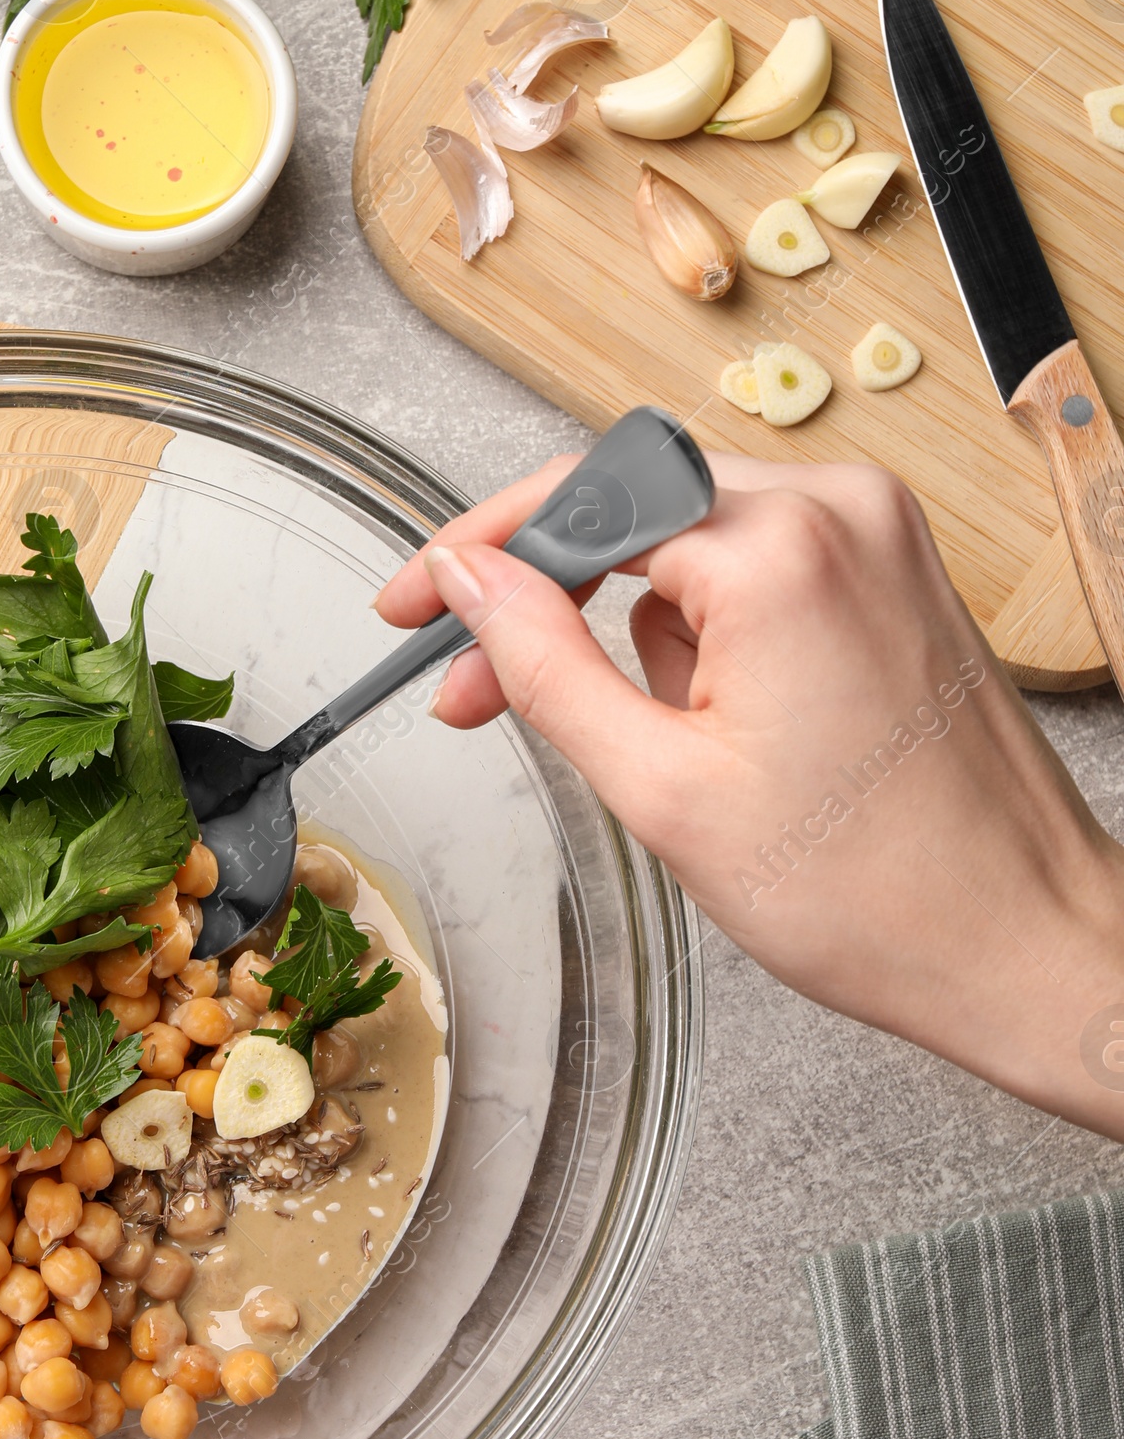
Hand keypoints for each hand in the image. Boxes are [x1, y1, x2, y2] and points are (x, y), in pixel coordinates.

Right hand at [376, 452, 1123, 1137]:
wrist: (1023, 942)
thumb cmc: (874, 893)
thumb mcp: (661, 787)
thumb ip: (543, 665)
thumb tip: (470, 580)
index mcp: (779, 549)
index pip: (579, 496)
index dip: (478, 551)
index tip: (414, 608)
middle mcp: (839, 508)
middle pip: (630, 508)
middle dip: (549, 599)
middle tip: (475, 691)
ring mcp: (878, 533)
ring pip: (689, 544)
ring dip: (639, 636)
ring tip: (662, 755)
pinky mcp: (895, 570)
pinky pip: (756, 567)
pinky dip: (707, 637)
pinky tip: (719, 733)